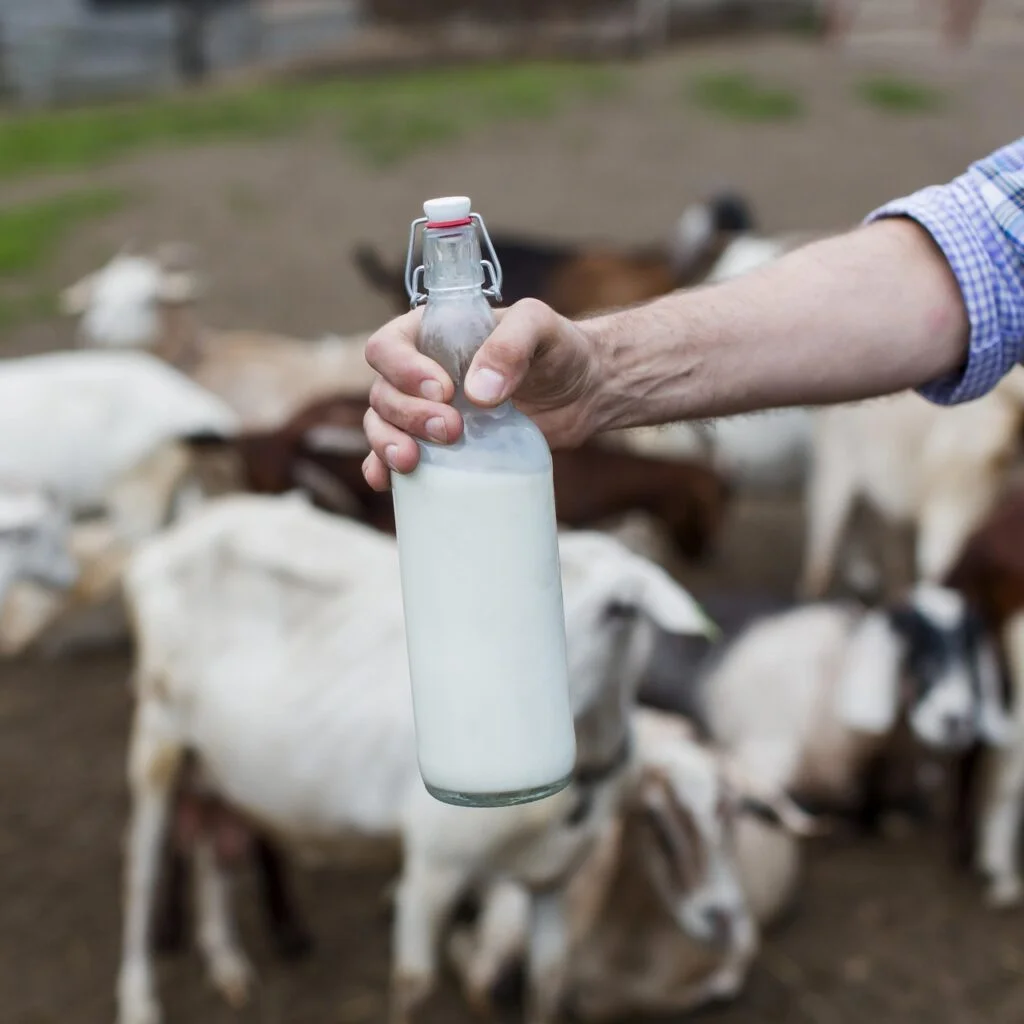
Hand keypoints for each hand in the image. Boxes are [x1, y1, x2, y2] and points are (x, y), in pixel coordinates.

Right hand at [362, 298, 605, 490]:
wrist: (582, 392)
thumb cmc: (558, 349)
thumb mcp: (541, 327)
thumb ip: (510, 345)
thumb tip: (477, 394)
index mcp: (431, 334)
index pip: (388, 347)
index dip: (403, 370)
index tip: (444, 391)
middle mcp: (418, 372)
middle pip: (383, 393)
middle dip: (407, 415)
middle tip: (452, 430)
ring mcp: (425, 412)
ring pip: (381, 426)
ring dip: (387, 445)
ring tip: (412, 462)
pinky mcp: (438, 447)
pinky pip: (394, 459)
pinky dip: (383, 470)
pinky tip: (388, 482)